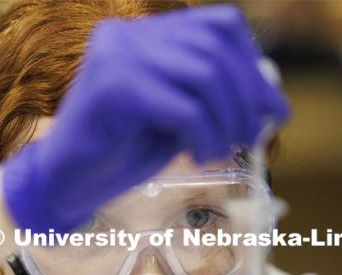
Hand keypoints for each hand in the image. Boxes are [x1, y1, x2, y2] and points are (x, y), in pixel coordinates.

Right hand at [1, 5, 289, 232]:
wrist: (69, 181)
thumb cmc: (122, 152)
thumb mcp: (177, 120)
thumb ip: (211, 100)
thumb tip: (266, 97)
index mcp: (146, 36)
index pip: (219, 26)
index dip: (253, 66)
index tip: (272, 107)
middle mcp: (129, 35)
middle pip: (216, 48)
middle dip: (248, 97)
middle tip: (251, 137)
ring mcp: (117, 56)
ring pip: (204, 75)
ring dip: (227, 120)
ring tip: (222, 151)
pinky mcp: (113, 88)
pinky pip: (184, 108)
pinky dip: (205, 136)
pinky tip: (199, 157)